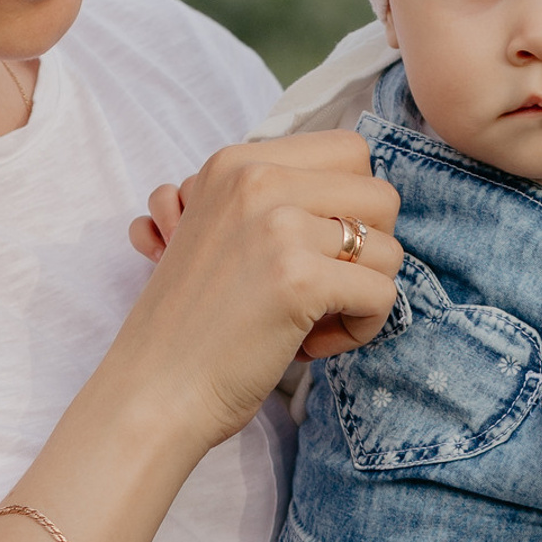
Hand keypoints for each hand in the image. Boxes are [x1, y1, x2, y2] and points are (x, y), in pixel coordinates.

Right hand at [114, 136, 402, 441]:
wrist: (152, 390)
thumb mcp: (219, 230)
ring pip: (389, 249)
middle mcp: (257, 180)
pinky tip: (308, 345)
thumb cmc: (191, 324)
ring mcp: (279, 226)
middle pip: (381, 196)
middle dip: (368, 252)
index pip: (349, 151)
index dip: (352, 207)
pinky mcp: (299, 279)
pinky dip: (359, 330)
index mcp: (237, 162)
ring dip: (362, 296)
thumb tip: (361, 206)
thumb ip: (274, 201)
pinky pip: (383, 295)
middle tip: (321, 290)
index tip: (315, 251)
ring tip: (309, 323)